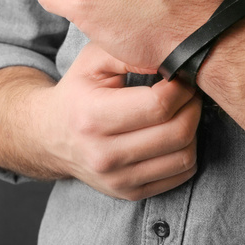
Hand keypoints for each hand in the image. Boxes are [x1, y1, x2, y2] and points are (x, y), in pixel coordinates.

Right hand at [38, 42, 200, 200]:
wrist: (49, 136)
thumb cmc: (78, 91)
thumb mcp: (93, 60)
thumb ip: (128, 52)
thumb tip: (169, 57)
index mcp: (92, 116)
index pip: (158, 106)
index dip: (181, 87)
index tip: (181, 75)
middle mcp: (103, 155)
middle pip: (177, 132)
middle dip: (193, 105)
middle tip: (189, 90)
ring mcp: (117, 179)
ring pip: (184, 156)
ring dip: (194, 128)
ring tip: (183, 110)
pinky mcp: (129, 193)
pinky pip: (180, 174)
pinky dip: (187, 151)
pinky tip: (175, 132)